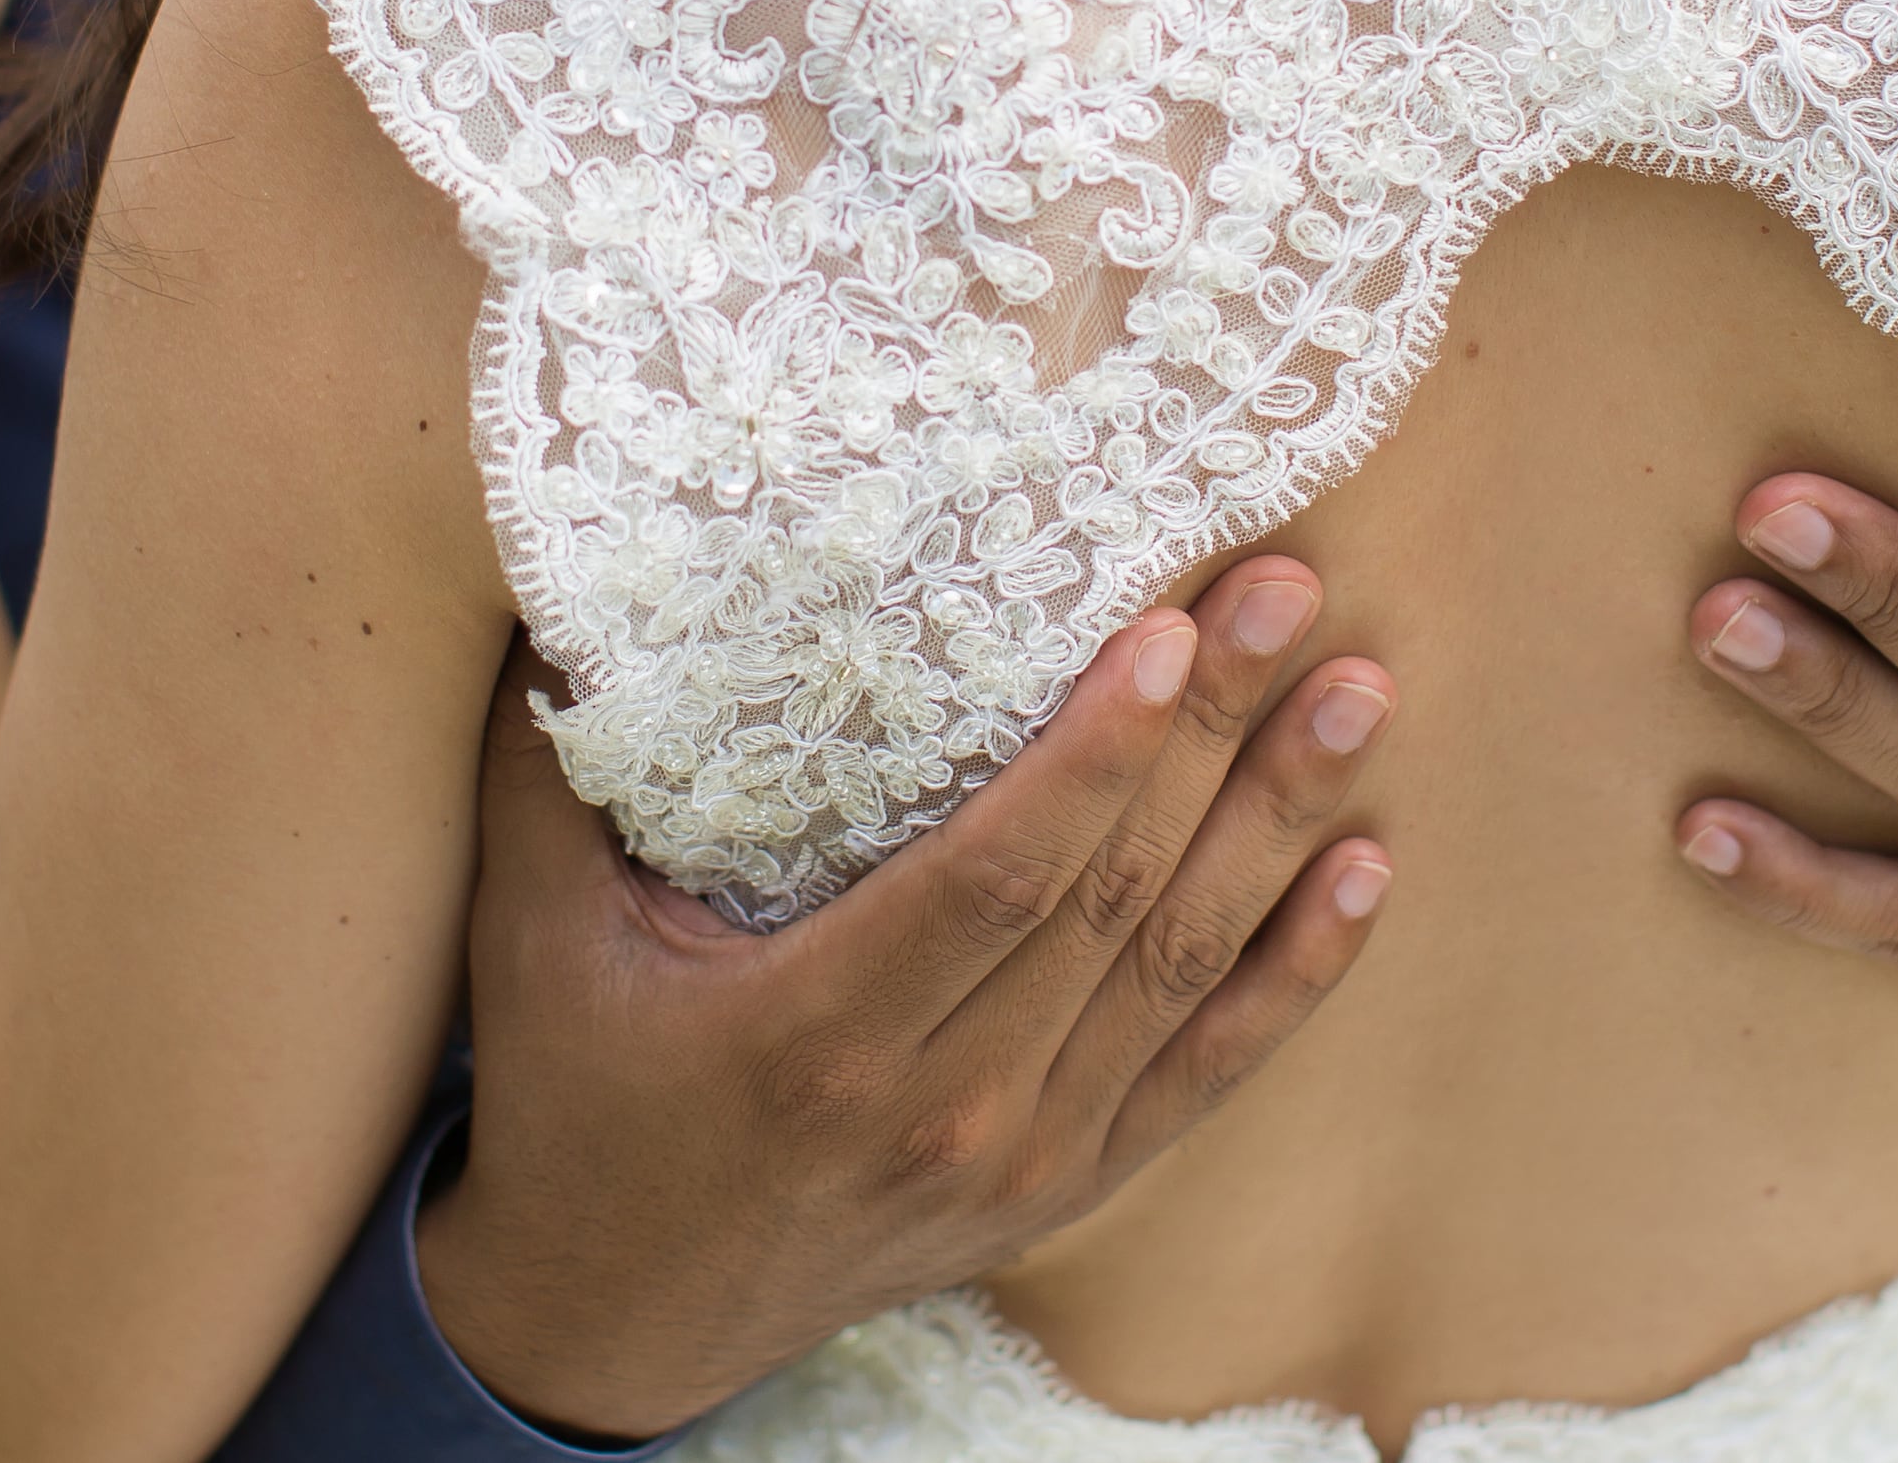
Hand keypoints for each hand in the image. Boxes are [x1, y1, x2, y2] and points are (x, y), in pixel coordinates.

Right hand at [421, 559, 1398, 1440]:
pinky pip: (1207, 1072)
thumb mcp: (534, 930)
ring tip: (1360, 694)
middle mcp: (942, 1106)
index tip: (1168, 628)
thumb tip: (568, 577)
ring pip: (1179, 969)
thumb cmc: (575, 1094)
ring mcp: (1020, 1157)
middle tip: (1292, 593)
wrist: (612, 1320)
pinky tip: (1363, 870)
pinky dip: (1297, 974)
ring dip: (1279, 824)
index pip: (999, 877)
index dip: (1097, 756)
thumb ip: (550, 758)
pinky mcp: (1064, 1185)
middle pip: (1113, 898)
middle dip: (1214, 734)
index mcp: (819, 1034)